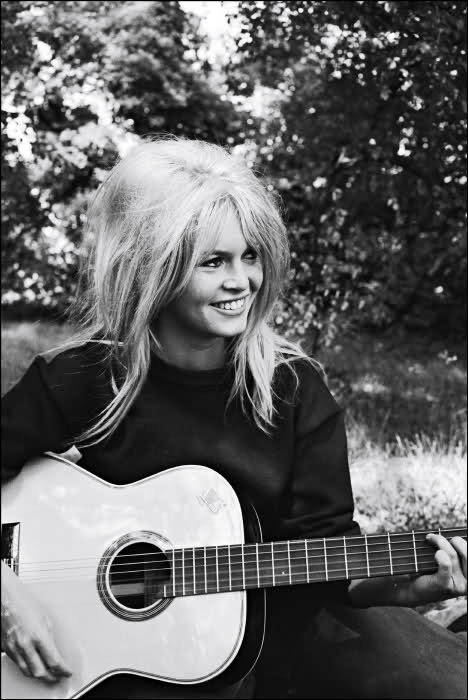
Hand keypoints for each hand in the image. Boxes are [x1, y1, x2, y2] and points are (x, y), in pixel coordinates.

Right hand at [1, 563, 71, 682]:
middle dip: (51, 677)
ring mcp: (13, 648)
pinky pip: (17, 663)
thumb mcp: (44, 617)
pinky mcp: (5, 649)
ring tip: (47, 675)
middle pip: (40, 671)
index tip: (67, 672)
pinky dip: (26, 668)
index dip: (63, 670)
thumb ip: (49, 636)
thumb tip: (53, 650)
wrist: (4, 598)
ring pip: (27, 671)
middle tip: (58, 677)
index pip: (54, 661)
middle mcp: (25, 644)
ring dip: (38, 675)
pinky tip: (32, 666)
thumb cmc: (23, 602)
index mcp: (38, 635)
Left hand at [408, 534, 466, 604]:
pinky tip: (435, 552)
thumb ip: (455, 552)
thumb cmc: (431, 571)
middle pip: (466, 553)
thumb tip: (455, 535)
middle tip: (439, 537)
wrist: (414, 589)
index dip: (463, 543)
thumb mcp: (448, 562)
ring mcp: (458, 586)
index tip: (454, 538)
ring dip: (440, 542)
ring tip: (430, 538)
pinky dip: (439, 554)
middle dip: (455, 540)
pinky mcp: (445, 586)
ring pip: (452, 555)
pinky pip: (446, 564)